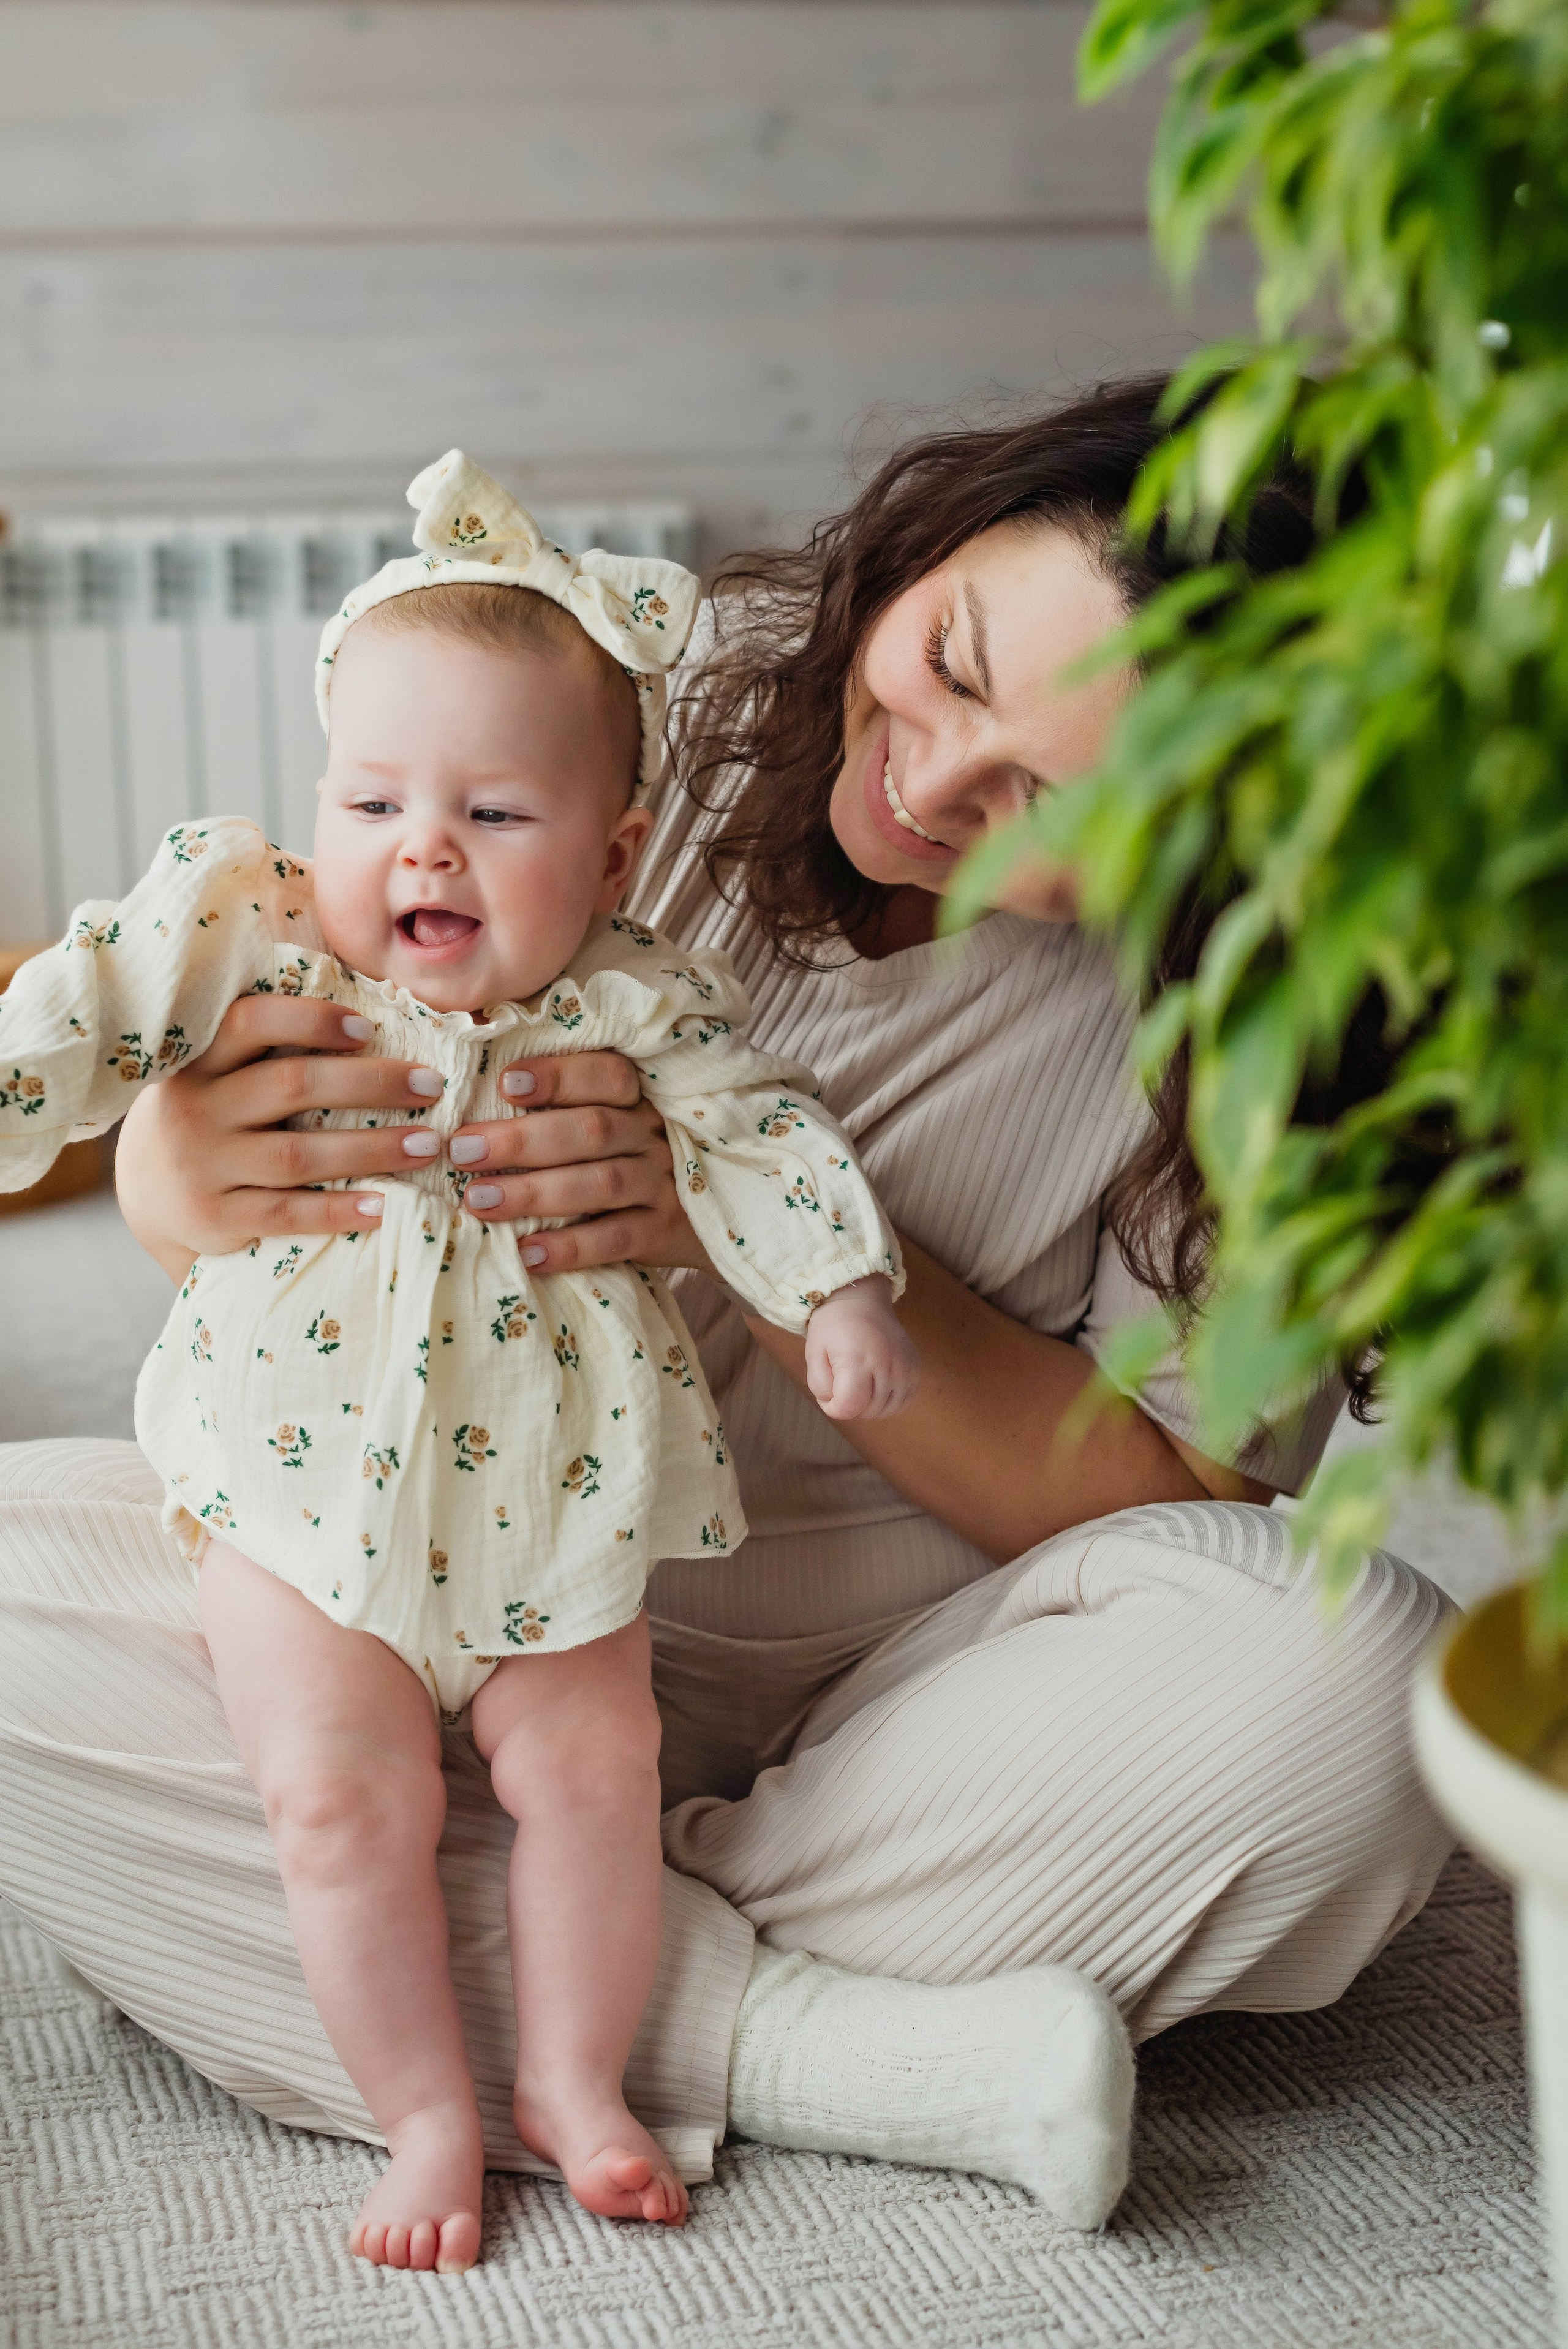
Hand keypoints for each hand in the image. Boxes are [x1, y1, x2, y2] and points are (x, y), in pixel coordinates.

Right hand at [115, 995, 455, 1275]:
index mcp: (199, 1060)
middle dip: (371, 1083)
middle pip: (291, 1084)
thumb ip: (268, 1048)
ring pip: (296, 1155)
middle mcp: (194, 1108)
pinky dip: (337, 1211)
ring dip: (371, 1149)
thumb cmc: (212, 1117)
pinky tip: (383, 1207)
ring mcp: (202, 1165)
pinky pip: (285, 1213)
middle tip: (431, 1086)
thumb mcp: (218, 1074)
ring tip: (427, 1145)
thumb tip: (372, 1016)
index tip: (368, 1028)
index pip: (250, 1021)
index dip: (311, 1020)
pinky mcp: (214, 1216)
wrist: (150, 1195)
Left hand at [439, 1051, 710, 1276]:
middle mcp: (654, 1135)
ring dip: (535, 1192)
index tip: (505, 1083)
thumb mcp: (619, 1121)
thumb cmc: (639, 1160)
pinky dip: (571, 1247)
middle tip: (461, 1149)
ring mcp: (665, 1185)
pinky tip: (527, 1253)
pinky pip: (617, 1239)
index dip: (557, 1076)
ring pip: (601, 1183)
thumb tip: (487, 1072)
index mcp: (641, 1098)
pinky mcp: (667, 1234)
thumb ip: (568, 1103)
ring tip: (478, 1200)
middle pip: (592, 1129)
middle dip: (522, 1139)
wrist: (720, 1215)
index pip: (607, 1074)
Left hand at [803, 1276, 920, 1420]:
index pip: (850, 1407)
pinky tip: (876, 1386)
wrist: (861, 1299)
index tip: (828, 1395)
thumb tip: (836, 1404)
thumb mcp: (814, 1353)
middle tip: (841, 1385)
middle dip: (850, 1405)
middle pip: (868, 1410)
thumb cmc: (833, 1325)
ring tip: (858, 1385)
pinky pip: (904, 1400)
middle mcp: (887, 1364)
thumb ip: (820, 1385)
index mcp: (858, 1359)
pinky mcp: (915, 1365)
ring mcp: (905, 1366)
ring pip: (887, 1409)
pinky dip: (889, 1401)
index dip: (833, 1408)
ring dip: (869, 1406)